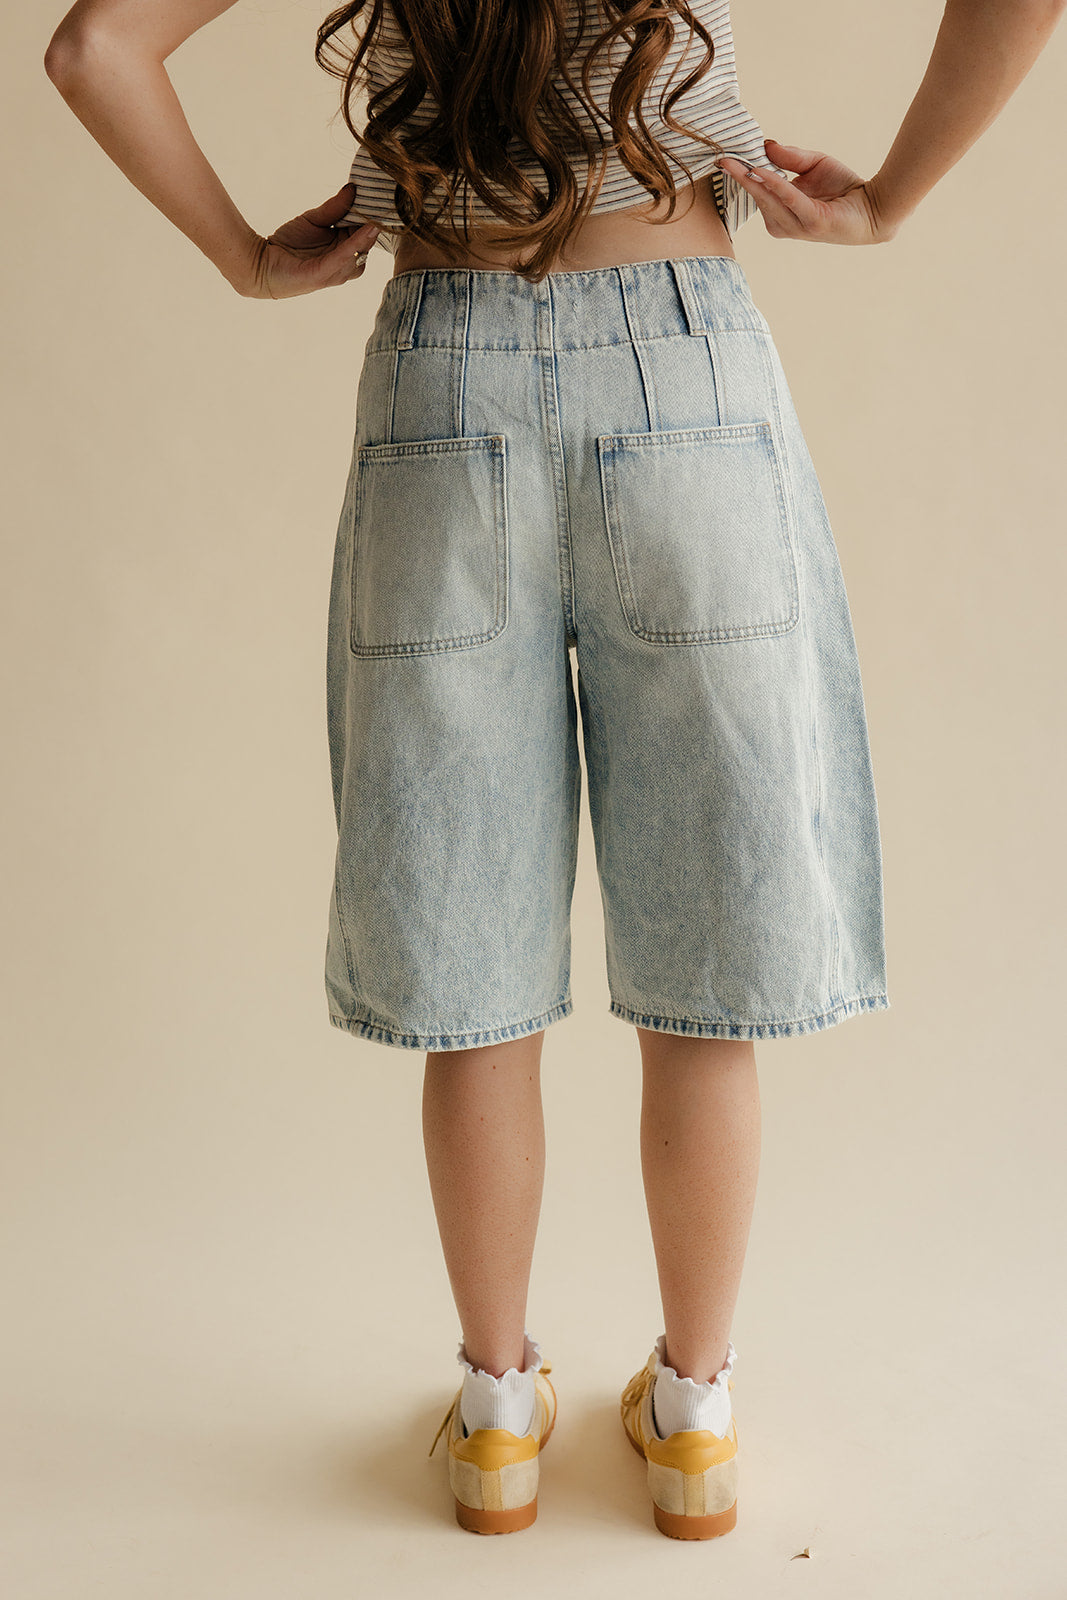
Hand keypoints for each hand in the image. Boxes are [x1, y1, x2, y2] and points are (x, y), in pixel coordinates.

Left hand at [239, 183, 380, 298]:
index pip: (366, 232)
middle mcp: (344, 263)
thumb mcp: (313, 219)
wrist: (260, 264)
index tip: (384, 196)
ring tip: (379, 215)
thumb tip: (353, 188)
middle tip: (388, 202)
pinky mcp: (323, 275)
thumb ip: (334, 207)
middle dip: (377, 225)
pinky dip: (356, 243)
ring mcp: (335, 272)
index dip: (374, 216)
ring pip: (360, 252)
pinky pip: (343, 258)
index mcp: (344, 250)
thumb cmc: (288, 245)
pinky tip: (367, 228)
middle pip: (368, 244)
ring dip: (370, 235)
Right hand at [717, 139, 899, 246]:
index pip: (757, 191)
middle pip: (758, 197)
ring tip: (738, 164)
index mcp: (782, 212)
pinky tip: (762, 172)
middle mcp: (785, 223)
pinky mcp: (813, 222)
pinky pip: (789, 200)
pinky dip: (775, 186)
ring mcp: (798, 226)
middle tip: (722, 159)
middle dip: (740, 178)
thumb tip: (766, 145)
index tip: (724, 158)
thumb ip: (790, 157)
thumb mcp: (814, 166)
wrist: (876, 208)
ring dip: (753, 182)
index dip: (741, 175)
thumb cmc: (845, 189)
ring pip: (769, 200)